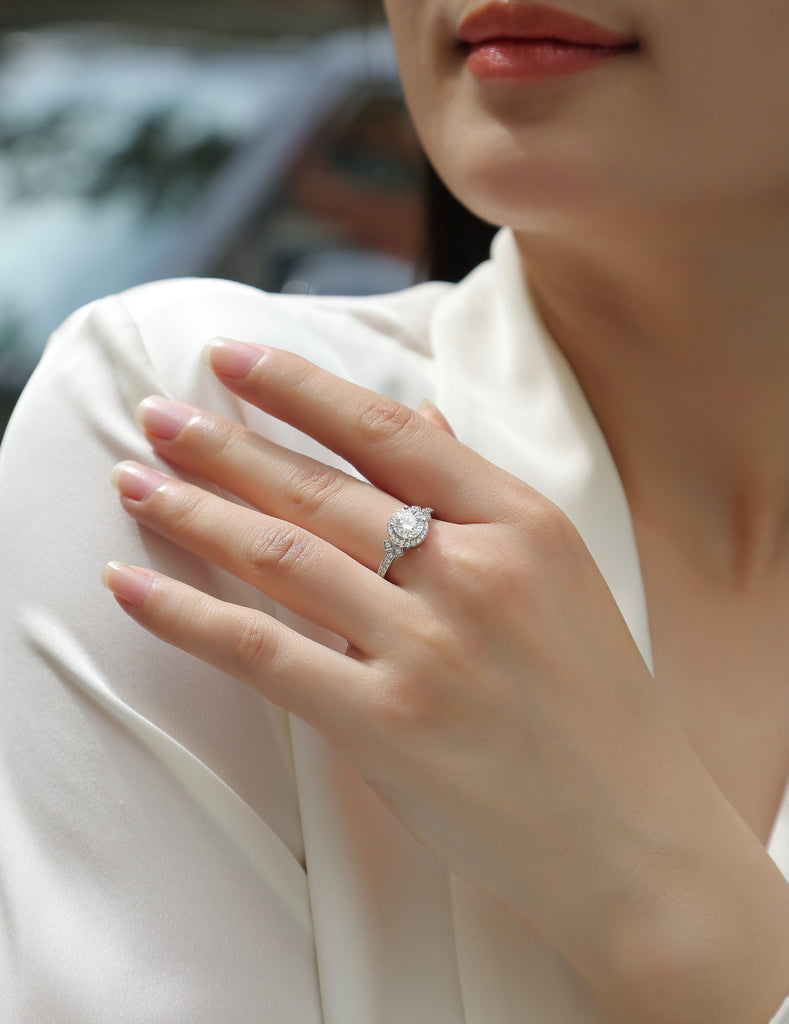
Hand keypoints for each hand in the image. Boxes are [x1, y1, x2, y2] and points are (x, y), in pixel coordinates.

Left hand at [104, 339, 788, 1022]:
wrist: (635, 834)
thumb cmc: (602, 704)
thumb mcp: (564, 575)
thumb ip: (484, 494)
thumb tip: (423, 414)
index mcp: (522, 522)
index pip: (387, 431)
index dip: (298, 387)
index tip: (232, 360)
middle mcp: (472, 571)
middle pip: (319, 486)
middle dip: (225, 443)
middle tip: (155, 415)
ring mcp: (428, 648)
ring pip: (281, 554)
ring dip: (195, 511)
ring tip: (134, 481)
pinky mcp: (386, 726)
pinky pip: (263, 653)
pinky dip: (186, 616)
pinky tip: (129, 588)